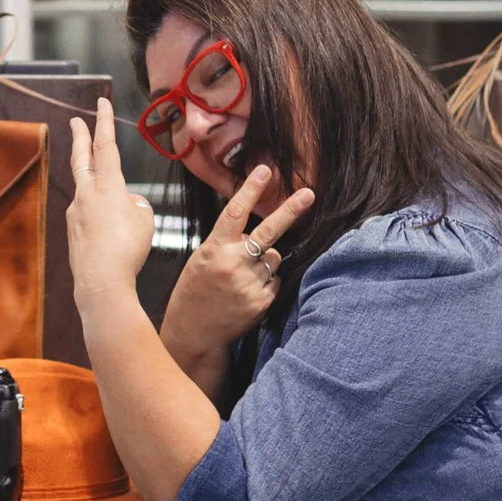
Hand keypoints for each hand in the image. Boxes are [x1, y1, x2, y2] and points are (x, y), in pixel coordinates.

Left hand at [65, 100, 155, 336]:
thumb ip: (135, 203)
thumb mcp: (145, 218)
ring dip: (103, 195)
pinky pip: (89, 216)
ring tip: (124, 224)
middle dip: (80, 137)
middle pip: (82, 158)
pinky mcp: (72, 230)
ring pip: (89, 192)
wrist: (101, 282)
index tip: (100, 103)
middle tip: (76, 121)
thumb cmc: (127, 249)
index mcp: (107, 186)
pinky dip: (101, 218)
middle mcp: (85, 194)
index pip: (106, 146)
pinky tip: (112, 239)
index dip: (104, 122)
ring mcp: (75, 212)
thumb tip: (125, 202)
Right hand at [160, 166, 314, 392]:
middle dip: (290, 210)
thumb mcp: (202, 260)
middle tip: (308, 194)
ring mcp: (249, 283)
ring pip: (273, 259)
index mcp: (215, 248)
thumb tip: (259, 236)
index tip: (264, 170)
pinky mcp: (261, 301)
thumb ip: (227, 245)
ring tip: (241, 279)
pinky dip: (266, 284)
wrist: (193, 330)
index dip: (250, 189)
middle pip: (268, 232)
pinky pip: (275, 281)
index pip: (235, 212)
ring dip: (264, 264)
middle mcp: (233, 263)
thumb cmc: (195, 291)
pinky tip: (246, 294)